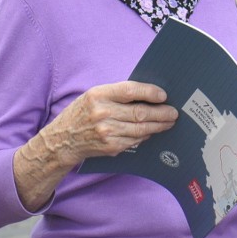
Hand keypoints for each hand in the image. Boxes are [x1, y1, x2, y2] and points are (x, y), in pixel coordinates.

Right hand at [45, 81, 178, 165]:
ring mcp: (107, 132)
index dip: (150, 92)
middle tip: (174, 112)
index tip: (163, 95)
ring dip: (158, 126)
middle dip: (161, 113)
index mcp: (98, 95)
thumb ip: (117, 94)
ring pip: (141, 128)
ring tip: (169, 122)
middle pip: (140, 112)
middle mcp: (102, 113)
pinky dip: (146, 135)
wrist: (63, 139)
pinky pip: (135, 140)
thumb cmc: (82, 113)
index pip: (130, 91)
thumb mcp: (94, 96)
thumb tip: (148, 95)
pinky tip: (152, 131)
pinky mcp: (111, 147)